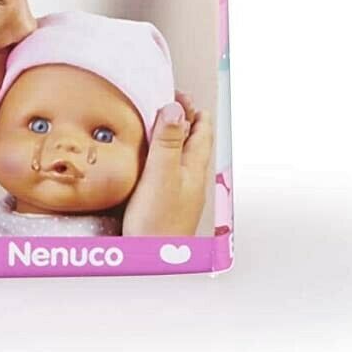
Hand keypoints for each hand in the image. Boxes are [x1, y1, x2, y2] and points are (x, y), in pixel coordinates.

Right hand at [122, 92, 214, 236]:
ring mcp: (182, 188)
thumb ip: (168, 141)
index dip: (190, 107)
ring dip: (173, 134)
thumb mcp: (161, 174)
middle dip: (183, 117)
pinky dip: (164, 152)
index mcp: (194, 166)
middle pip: (194, 139)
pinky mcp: (169, 199)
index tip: (174, 92)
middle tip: (166, 100)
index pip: (201, 128)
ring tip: (157, 121)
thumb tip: (175, 107)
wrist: (153, 259)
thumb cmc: (158, 222)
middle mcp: (192, 176)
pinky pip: (170, 167)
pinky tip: (150, 156)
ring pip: (183, 153)